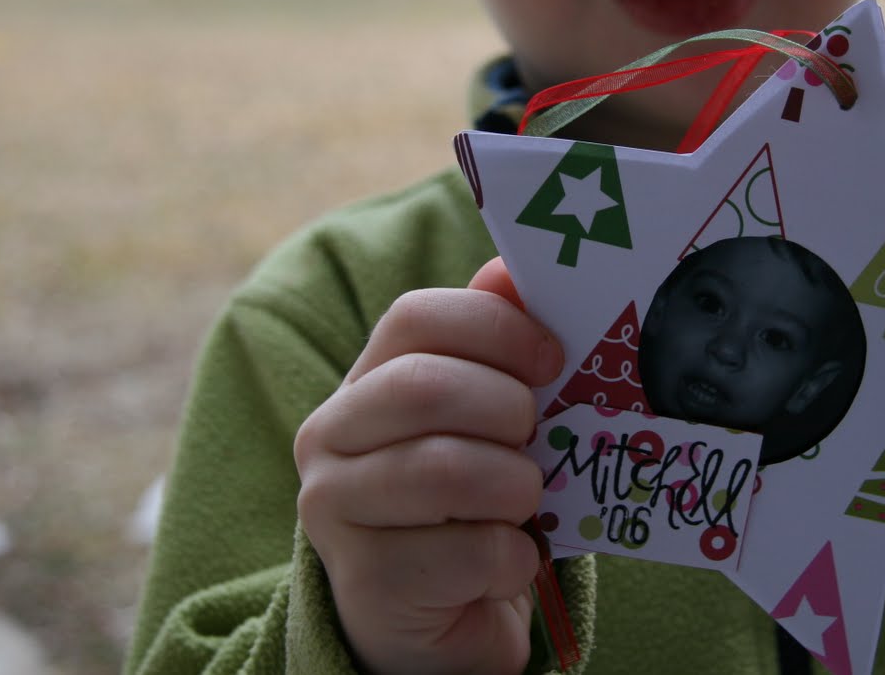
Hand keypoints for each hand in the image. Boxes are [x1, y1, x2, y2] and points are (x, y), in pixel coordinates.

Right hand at [294, 258, 563, 674]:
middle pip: (426, 388)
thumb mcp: (489, 417)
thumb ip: (497, 346)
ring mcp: (336, 510)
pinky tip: (507, 562)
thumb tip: (509, 270)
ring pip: (445, 470)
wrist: (439, 615)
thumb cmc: (473, 501)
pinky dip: (513, 558)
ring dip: (516, 487)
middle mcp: (331, 436)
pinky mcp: (366, 582)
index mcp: (366, 380)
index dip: (496, 327)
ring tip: (525, 504)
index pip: (416, 317)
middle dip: (509, 411)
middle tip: (536, 440)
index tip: (553, 358)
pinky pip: (468, 552)